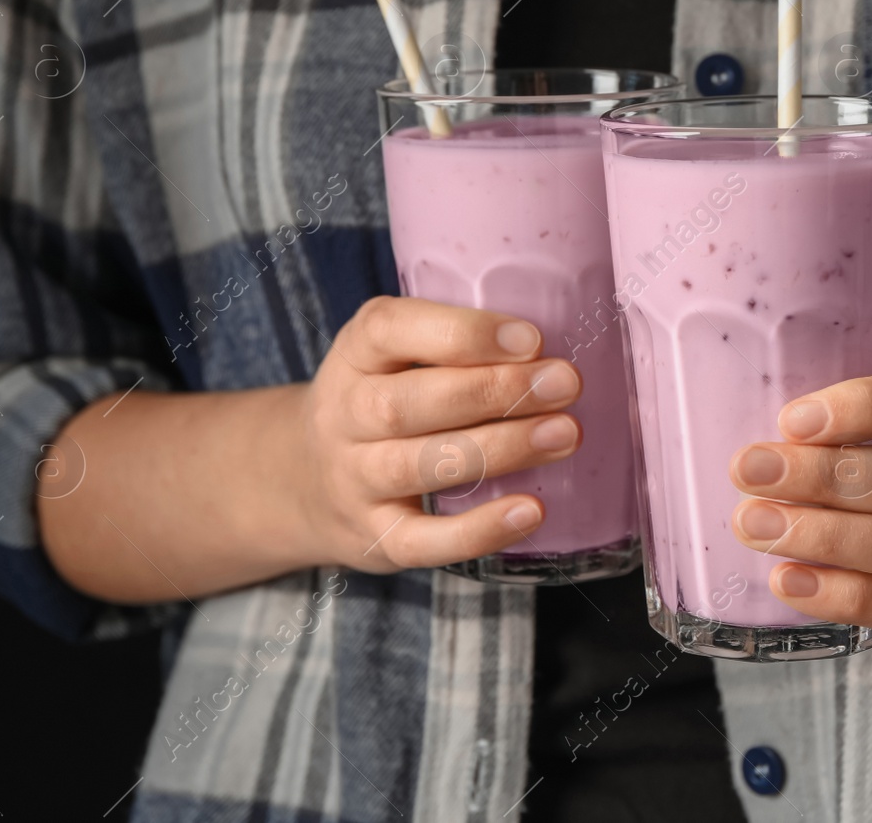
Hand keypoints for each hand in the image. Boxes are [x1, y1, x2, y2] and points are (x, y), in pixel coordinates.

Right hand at [295, 296, 582, 573]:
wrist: (306, 478)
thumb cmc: (381, 400)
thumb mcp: (394, 355)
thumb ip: (454, 344)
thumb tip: (549, 351)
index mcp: (355, 354)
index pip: (388, 330)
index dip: (461, 333)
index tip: (530, 338)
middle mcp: (344, 416)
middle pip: (406, 404)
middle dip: (493, 392)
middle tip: (564, 384)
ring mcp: (354, 481)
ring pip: (418, 467)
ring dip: (498, 450)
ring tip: (564, 434)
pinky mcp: (374, 537)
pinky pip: (422, 541)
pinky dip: (478, 530)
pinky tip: (530, 511)